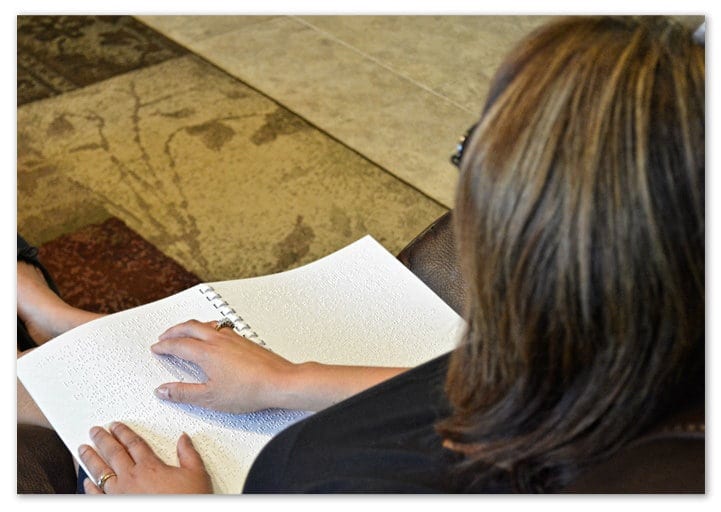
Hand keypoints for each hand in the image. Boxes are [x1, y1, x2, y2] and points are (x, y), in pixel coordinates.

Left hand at [78, 422, 211, 493]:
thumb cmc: (188, 501)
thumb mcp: (196, 474)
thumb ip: (189, 454)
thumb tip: (184, 439)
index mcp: (150, 467)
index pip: (133, 443)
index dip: (123, 432)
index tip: (116, 426)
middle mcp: (131, 478)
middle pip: (113, 453)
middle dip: (102, 439)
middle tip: (94, 431)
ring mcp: (120, 494)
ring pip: (100, 472)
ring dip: (90, 458)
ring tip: (83, 449)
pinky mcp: (114, 506)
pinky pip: (97, 496)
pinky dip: (90, 488)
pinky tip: (86, 482)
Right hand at [151, 319, 297, 412]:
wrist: (280, 382)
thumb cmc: (250, 390)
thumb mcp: (210, 398)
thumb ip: (184, 393)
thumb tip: (163, 390)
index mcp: (207, 353)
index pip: (178, 345)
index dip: (164, 346)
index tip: (156, 347)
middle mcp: (219, 340)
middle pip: (190, 327)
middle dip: (174, 330)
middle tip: (164, 335)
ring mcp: (233, 338)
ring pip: (206, 324)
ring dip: (190, 326)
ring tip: (185, 331)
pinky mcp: (245, 340)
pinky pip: (220, 327)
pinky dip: (208, 327)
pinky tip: (214, 335)